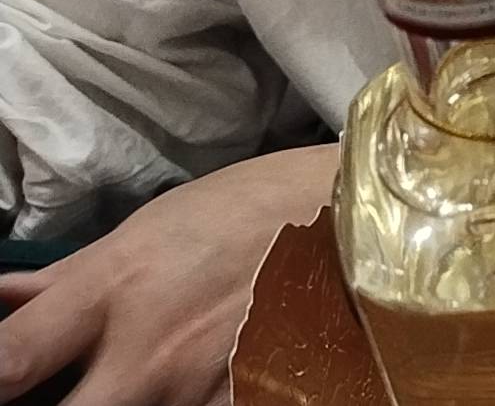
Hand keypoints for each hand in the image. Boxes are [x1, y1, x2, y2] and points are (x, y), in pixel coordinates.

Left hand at [0, 145, 337, 405]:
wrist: (357, 216)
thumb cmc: (250, 210)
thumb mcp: (148, 229)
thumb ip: (68, 279)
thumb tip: (2, 299)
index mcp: (109, 293)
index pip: (6, 362)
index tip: (4, 382)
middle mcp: (148, 354)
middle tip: (90, 386)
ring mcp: (204, 390)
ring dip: (142, 401)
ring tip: (172, 364)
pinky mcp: (257, 403)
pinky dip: (196, 402)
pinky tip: (212, 371)